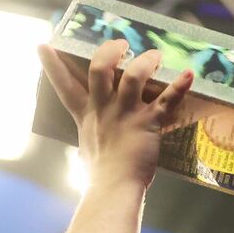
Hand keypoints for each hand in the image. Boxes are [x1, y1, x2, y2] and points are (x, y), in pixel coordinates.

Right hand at [37, 40, 193, 188]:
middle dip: (110, 50)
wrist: (114, 189)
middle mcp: (104, 109)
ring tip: (155, 56)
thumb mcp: (88, 148)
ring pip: (134, 76)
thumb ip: (92, 134)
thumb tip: (93, 138)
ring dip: (146, 61)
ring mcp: (125, 114)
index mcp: (86, 115)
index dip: (53, 66)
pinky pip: (167, 101)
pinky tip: (190, 74)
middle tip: (122, 44)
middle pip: (100, 68)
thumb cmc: (102, 175)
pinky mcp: (148, 123)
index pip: (64, 87)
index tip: (43, 46)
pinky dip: (180, 86)